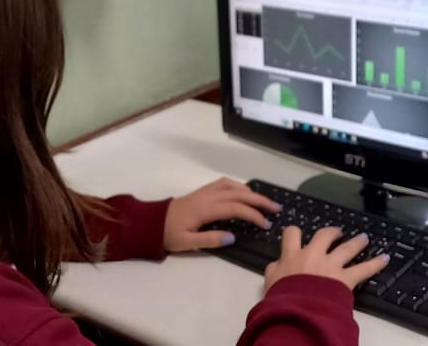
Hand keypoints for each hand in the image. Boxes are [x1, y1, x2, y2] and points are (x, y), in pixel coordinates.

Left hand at [164, 177, 281, 251]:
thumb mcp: (188, 243)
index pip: (236, 208)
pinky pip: (224, 183)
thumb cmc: (169, 234)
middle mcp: (208, 196)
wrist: (151, 222)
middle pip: (238, 193)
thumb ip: (210, 240)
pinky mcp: (202, 191)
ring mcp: (205, 191)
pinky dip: (238, 186)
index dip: (253, 215)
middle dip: (259, 200)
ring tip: (264, 201)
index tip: (266, 224)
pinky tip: (244, 192)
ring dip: (250, 191)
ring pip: (232, 185)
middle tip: (276, 208)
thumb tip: (232, 237)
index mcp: (206, 209)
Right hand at [264, 225, 388, 290]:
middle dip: (332, 232)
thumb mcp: (271, 281)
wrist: (298, 309)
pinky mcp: (345, 278)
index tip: (297, 234)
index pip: (292, 234)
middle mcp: (313, 255)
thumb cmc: (283, 296)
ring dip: (356, 242)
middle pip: (324, 236)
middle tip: (337, 232)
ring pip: (347, 248)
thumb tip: (278, 264)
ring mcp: (331, 265)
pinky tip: (385, 259)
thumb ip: (274, 269)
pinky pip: (364, 269)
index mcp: (293, 255)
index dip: (295, 232)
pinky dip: (376, 264)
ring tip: (363, 238)